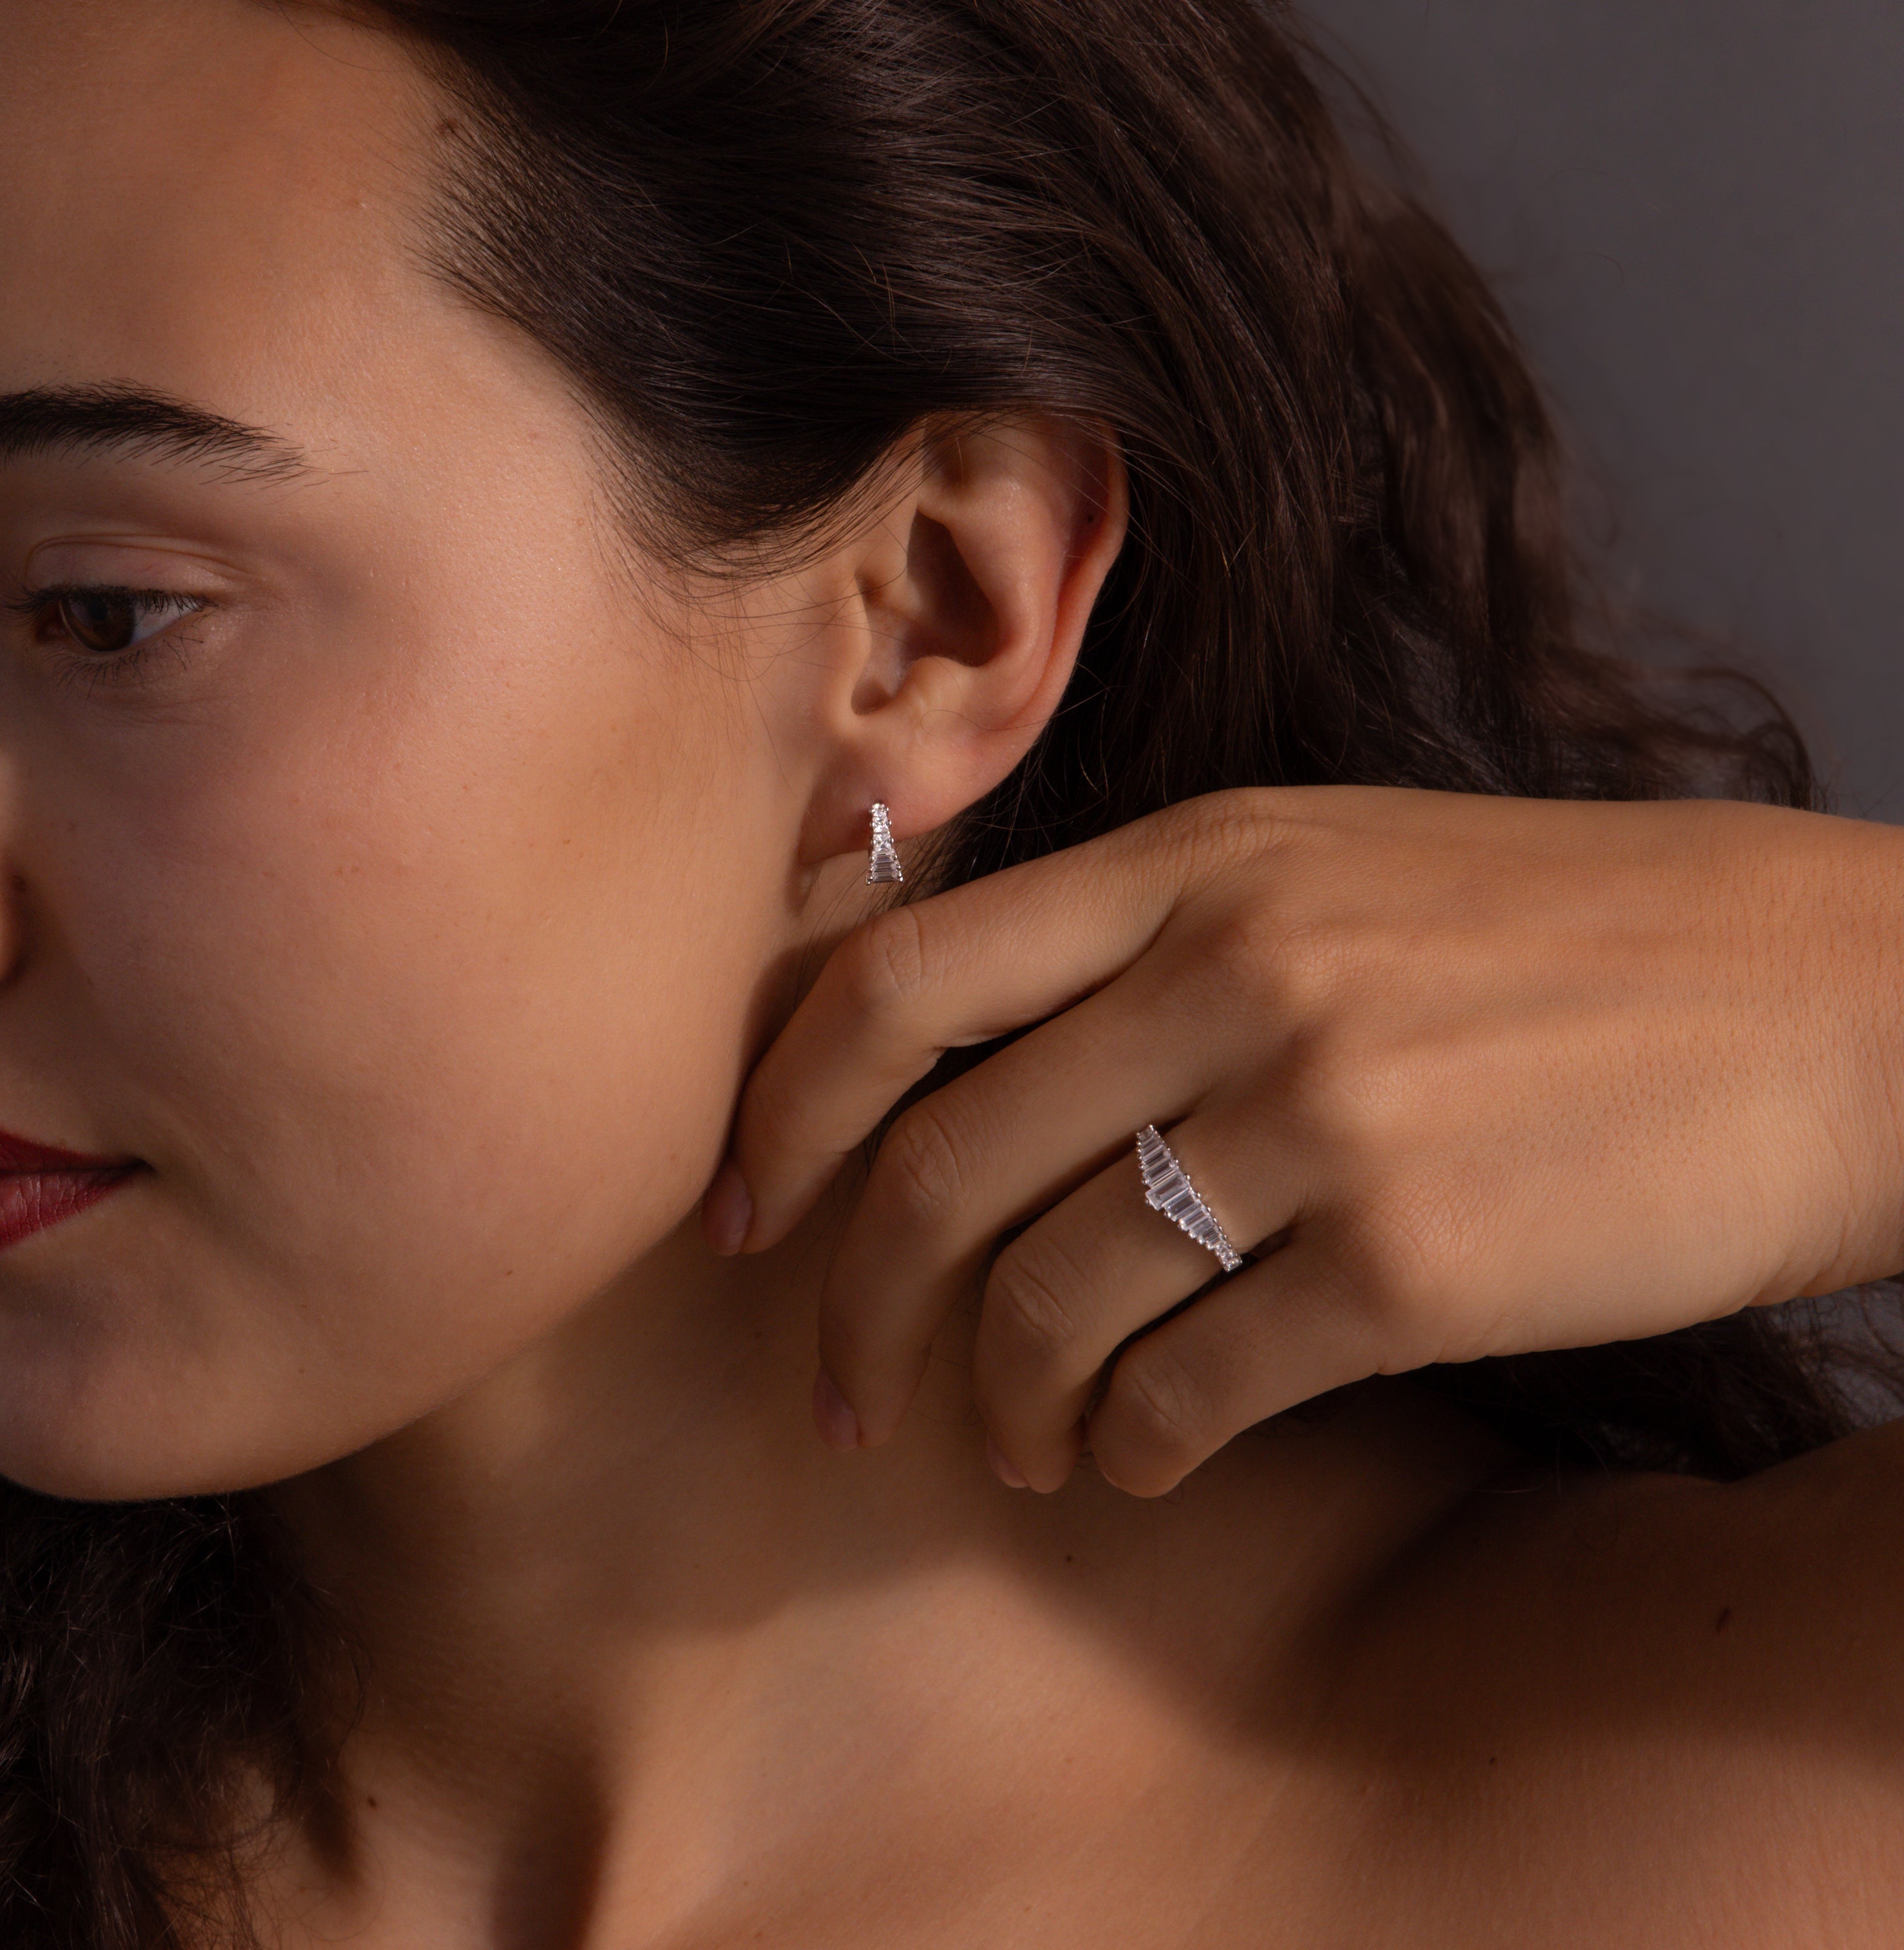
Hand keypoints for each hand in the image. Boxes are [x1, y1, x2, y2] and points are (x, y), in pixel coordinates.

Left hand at [703, 787, 1903, 1494]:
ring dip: (998, 1403)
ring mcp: (1324, 1111)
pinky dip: (1127, 1445)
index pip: (898, 981)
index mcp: (1198, 856)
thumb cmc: (1574, 939)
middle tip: (846, 1394)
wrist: (1834, 1002)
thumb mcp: (1336, 865)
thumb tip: (970, 1065)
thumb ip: (1150, 935)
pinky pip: (1189, 1387)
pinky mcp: (1414, 1259)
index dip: (785, 1111)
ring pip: (1050, 1298)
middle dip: (856, 1309)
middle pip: (939, 1167)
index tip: (745, 1211)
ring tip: (1012, 1445)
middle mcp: (1236, 968)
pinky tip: (1132, 1458)